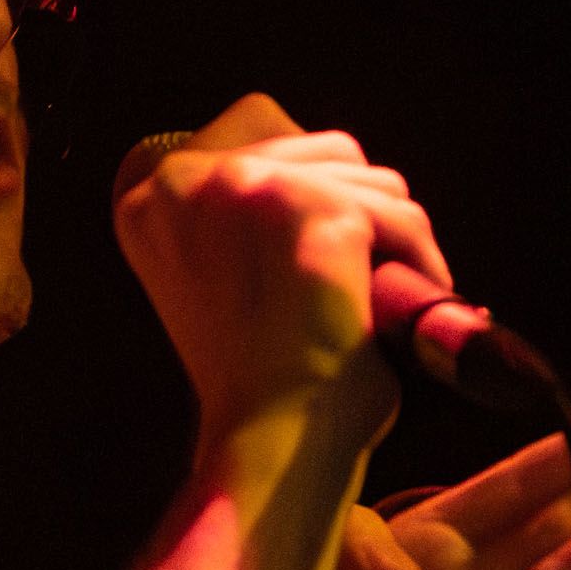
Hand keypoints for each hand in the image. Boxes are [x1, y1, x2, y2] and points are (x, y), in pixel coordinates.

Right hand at [114, 93, 449, 449]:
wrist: (267, 443)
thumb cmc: (253, 382)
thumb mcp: (221, 273)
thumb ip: (246, 212)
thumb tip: (336, 162)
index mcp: (149, 194)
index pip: (258, 125)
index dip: (311, 181)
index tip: (325, 249)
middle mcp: (184, 178)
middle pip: (322, 146)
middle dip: (358, 209)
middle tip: (363, 279)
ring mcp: (247, 188)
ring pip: (369, 176)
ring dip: (391, 236)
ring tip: (378, 299)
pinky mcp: (311, 212)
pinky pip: (400, 215)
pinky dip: (421, 262)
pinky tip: (405, 309)